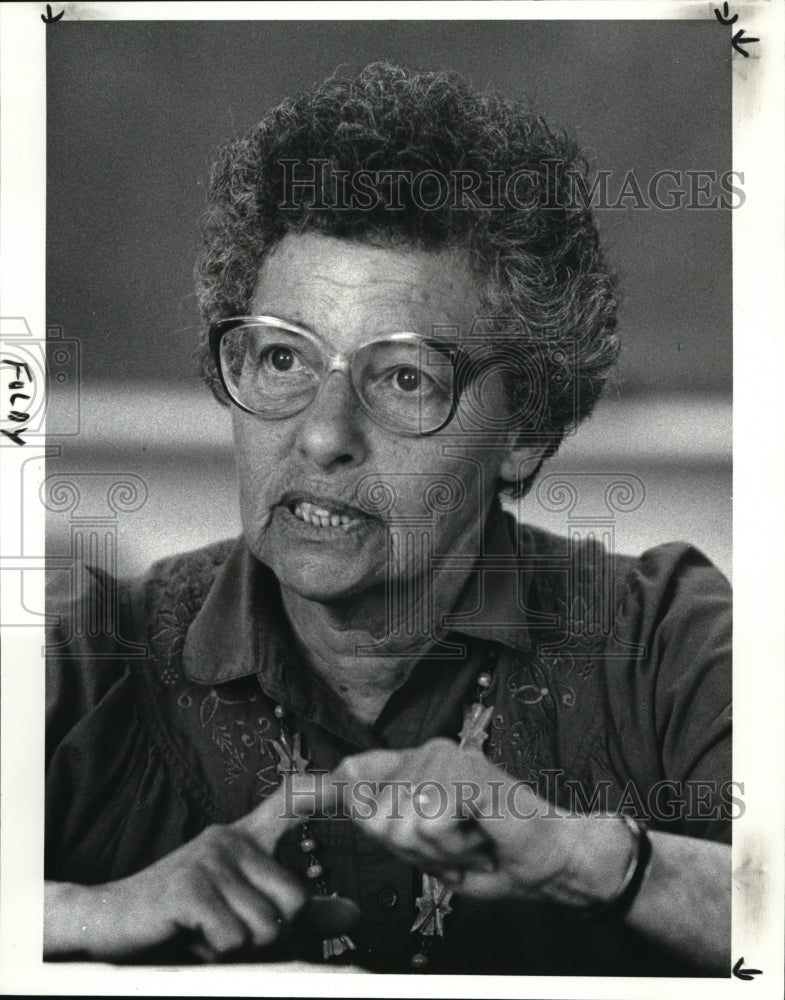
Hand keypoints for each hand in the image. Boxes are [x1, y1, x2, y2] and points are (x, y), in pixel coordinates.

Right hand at [45, 777, 358, 962]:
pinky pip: (233, 938)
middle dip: (270, 934)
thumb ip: (298, 913)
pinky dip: (214, 952)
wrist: (109, 923)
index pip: (291, 802)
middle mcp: (230, 838)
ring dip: (237, 947)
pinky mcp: (190, 886)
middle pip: (295, 901)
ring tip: (203, 931)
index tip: (350, 781)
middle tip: (226, 928)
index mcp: (245, 838)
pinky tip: (188, 935)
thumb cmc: (183, 920)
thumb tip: (355, 912)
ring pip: (265, 928)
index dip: (323, 791)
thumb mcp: (244, 913)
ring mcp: (210, 858)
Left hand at [326, 737, 632, 908]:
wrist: (555, 860)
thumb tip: (339, 792)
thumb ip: (388, 821)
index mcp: (416, 767)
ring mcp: (447, 757)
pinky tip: (480, 836)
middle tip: (454, 847)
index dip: (318, 790)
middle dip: (408, 850)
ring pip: (400, 824)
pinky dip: (454, 846)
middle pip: (372, 814)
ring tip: (471, 841)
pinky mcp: (467, 770)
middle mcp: (427, 752)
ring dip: (437, 852)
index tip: (285, 798)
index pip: (354, 772)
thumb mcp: (430, 845)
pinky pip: (429, 824)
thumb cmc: (494, 854)